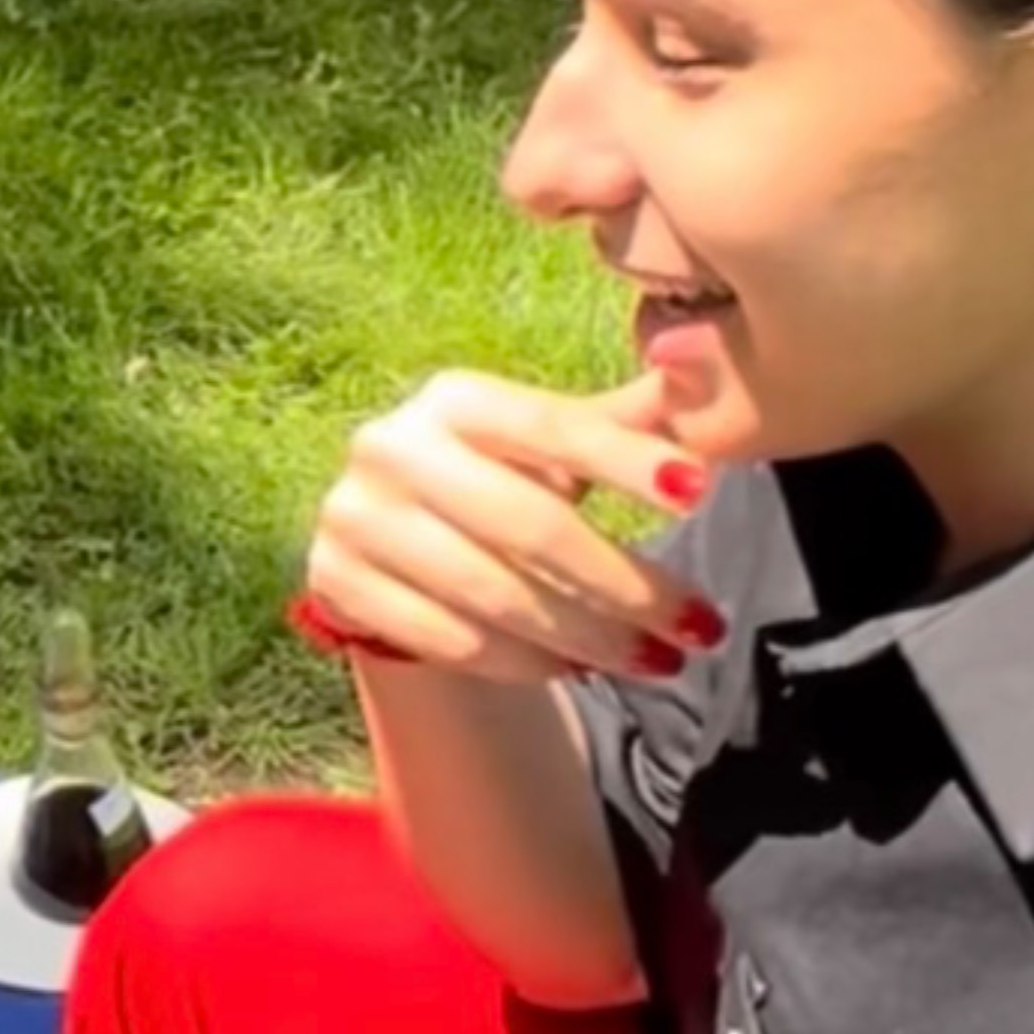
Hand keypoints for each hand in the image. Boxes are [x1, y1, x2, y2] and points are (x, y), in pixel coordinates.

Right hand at [295, 362, 722, 690]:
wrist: (387, 543)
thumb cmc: (496, 483)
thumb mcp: (550, 446)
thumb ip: (622, 420)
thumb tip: (699, 363)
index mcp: (454, 399)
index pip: (553, 427)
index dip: (627, 459)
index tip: (698, 494)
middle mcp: (392, 446)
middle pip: (529, 525)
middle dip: (626, 584)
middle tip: (699, 628)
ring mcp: (356, 517)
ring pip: (495, 594)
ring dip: (588, 638)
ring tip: (654, 661)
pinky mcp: (334, 582)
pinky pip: (449, 640)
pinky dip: (523, 663)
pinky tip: (575, 670)